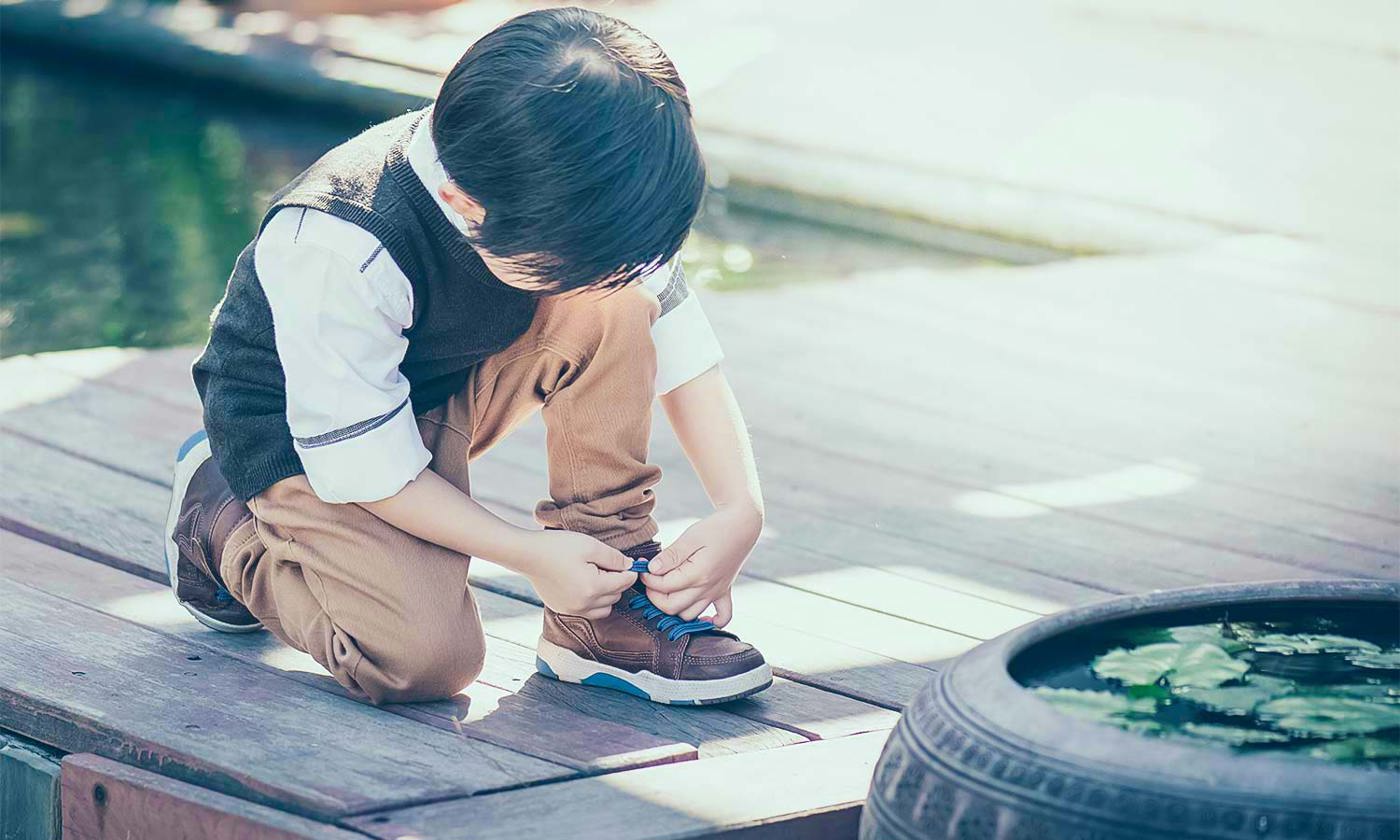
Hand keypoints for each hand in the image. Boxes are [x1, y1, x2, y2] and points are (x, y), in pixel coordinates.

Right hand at [521, 530, 636, 618]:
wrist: (527, 555)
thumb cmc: (558, 547)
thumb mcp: (590, 546)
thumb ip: (614, 558)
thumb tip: (630, 566)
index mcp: (593, 587)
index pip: (624, 583)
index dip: (631, 571)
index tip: (632, 562)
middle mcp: (585, 604)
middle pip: (616, 596)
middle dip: (617, 581)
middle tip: (608, 564)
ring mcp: (573, 610)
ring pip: (605, 608)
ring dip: (607, 594)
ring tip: (597, 575)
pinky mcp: (564, 610)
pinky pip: (588, 611)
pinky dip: (593, 601)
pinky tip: (585, 584)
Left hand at [639, 507, 761, 626]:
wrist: (742, 526)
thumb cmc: (715, 529)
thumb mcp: (690, 537)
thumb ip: (670, 556)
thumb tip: (652, 569)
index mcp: (698, 574)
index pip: (664, 586)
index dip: (648, 578)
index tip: (643, 567)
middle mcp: (708, 589)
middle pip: (672, 607)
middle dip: (654, 596)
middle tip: (650, 580)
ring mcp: (717, 592)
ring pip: (689, 615)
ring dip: (674, 608)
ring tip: (665, 591)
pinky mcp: (725, 592)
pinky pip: (723, 617)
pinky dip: (711, 622)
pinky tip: (701, 617)